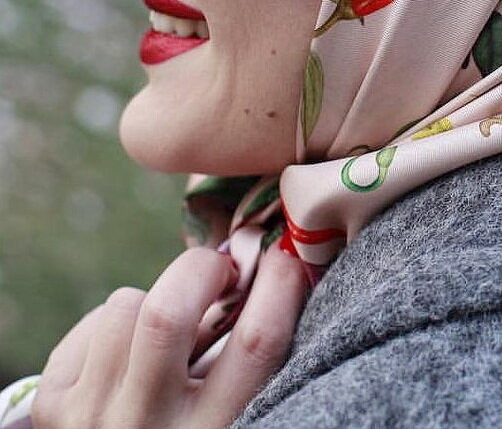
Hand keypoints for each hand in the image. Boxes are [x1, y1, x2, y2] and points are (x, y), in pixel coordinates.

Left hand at [32, 242, 306, 428]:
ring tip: (172, 328)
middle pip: (167, 314)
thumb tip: (272, 261)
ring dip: (157, 298)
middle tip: (222, 269)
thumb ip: (248, 356)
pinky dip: (121, 323)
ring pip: (127, 304)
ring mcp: (90, 417)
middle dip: (202, 268)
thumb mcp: (235, 415)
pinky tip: (132, 353)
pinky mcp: (52, 406)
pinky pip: (94, 322)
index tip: (285, 254)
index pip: (256, 342)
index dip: (280, 281)